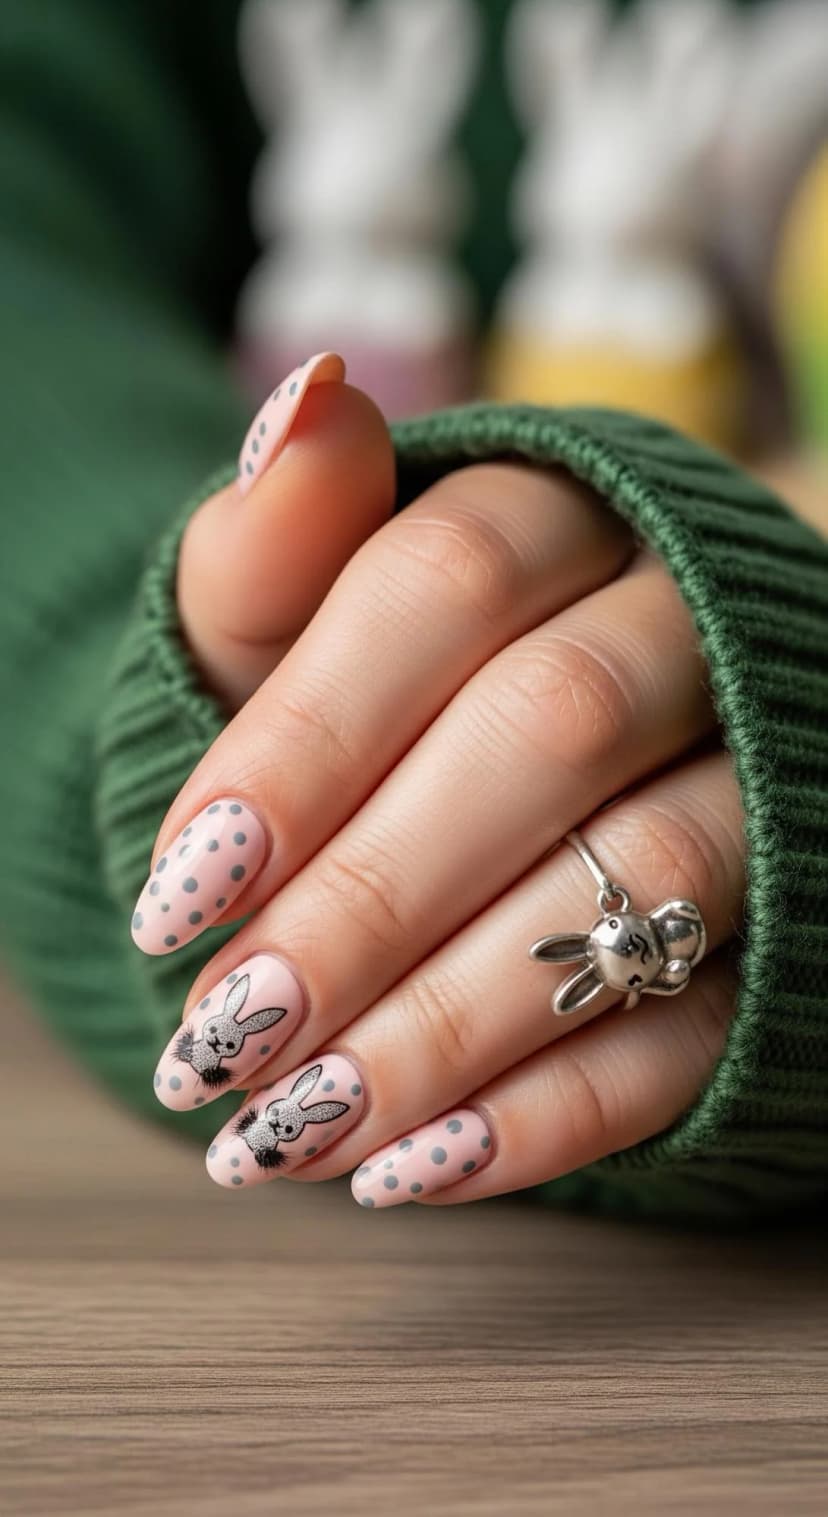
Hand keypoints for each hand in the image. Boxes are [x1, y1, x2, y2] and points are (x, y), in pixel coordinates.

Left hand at [135, 358, 744, 1206]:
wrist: (482, 755)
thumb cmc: (370, 684)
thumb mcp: (292, 609)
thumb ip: (285, 529)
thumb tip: (303, 397)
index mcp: (558, 517)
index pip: (444, 585)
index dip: (308, 739)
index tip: (181, 886)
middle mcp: (682, 626)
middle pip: (551, 727)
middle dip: (373, 892)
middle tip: (227, 1027)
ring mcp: (753, 773)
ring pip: (647, 874)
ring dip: (458, 1017)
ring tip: (296, 1123)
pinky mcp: (779, 922)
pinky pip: (707, 1016)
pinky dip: (563, 1104)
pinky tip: (417, 1163)